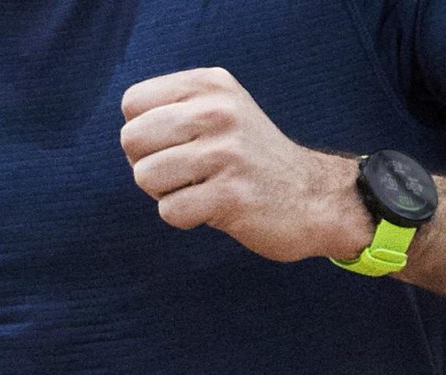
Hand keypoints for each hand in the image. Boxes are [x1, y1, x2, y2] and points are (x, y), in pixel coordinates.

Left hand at [120, 67, 372, 261]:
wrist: (316, 198)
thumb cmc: (256, 160)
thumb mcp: (224, 111)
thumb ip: (177, 109)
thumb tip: (128, 136)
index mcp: (211, 85)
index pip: (132, 103)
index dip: (144, 134)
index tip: (177, 148)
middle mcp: (218, 111)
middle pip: (132, 139)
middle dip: (148, 166)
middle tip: (186, 175)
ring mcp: (226, 153)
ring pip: (146, 176)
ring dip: (167, 194)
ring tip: (202, 191)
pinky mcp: (231, 195)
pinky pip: (170, 211)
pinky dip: (186, 219)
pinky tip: (215, 210)